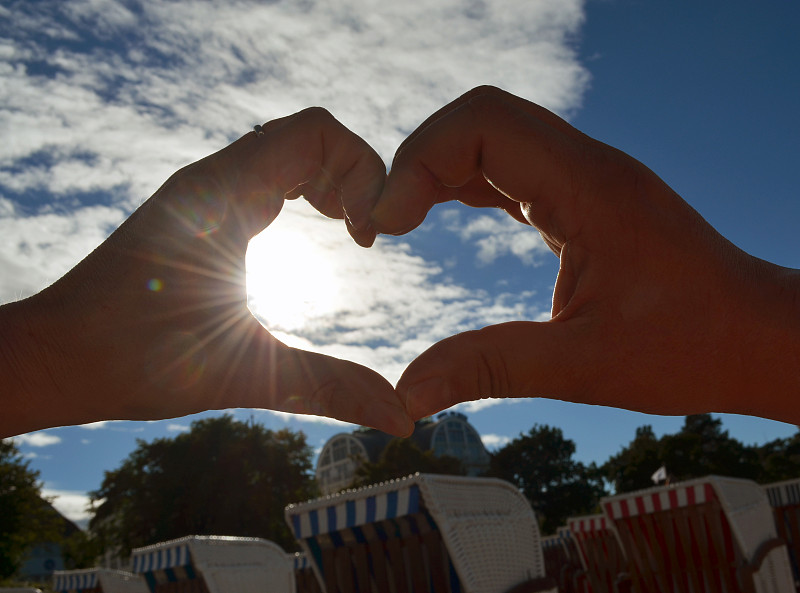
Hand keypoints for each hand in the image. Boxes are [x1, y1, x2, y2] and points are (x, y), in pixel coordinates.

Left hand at [1, 108, 412, 437]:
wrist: (56, 356)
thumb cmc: (134, 359)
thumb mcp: (244, 373)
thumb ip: (330, 389)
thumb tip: (402, 418)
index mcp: (224, 196)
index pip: (316, 132)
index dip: (362, 171)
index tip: (368, 238)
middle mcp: (211, 179)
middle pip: (306, 135)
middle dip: (353, 176)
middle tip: (364, 235)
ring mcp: (200, 191)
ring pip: (283, 150)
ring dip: (326, 182)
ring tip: (347, 233)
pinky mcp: (195, 209)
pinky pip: (261, 174)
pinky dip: (300, 191)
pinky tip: (308, 238)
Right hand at [372, 86, 799, 424]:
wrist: (756, 335)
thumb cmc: (690, 347)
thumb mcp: (583, 367)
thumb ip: (489, 370)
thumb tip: (407, 394)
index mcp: (590, 189)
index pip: (483, 125)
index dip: (418, 162)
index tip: (389, 227)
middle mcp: (588, 166)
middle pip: (481, 117)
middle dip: (419, 160)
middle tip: (387, 224)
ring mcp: (588, 175)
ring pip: (494, 135)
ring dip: (439, 168)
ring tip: (402, 222)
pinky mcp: (584, 194)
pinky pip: (512, 166)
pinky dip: (466, 181)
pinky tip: (441, 213)